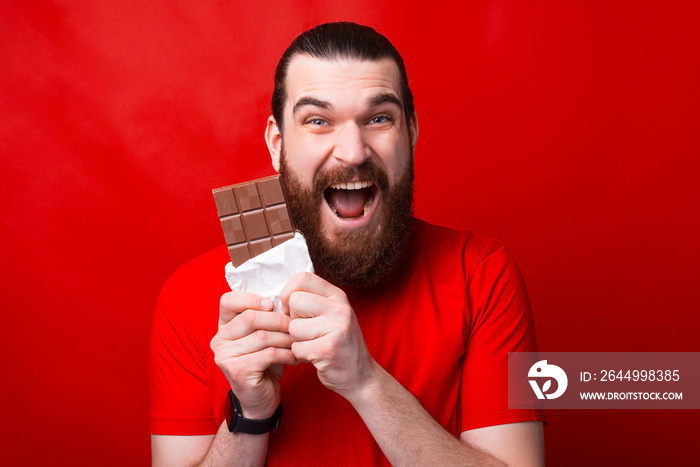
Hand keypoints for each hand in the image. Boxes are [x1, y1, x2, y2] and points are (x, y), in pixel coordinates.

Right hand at [210, 291, 297, 418]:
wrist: (260, 399)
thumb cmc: (265, 362)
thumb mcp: (264, 335)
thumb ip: (267, 317)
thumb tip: (286, 298)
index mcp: (223, 326)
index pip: (228, 300)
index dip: (251, 299)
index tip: (273, 304)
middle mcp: (219, 340)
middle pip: (250, 317)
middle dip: (278, 320)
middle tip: (295, 326)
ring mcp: (225, 356)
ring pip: (262, 336)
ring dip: (286, 338)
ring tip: (297, 343)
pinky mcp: (237, 370)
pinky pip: (268, 353)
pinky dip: (286, 354)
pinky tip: (294, 358)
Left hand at [281, 272, 376, 399]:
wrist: (361, 376)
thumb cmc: (339, 344)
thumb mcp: (332, 315)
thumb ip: (312, 301)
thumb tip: (281, 296)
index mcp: (338, 296)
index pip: (303, 278)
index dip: (289, 292)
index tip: (291, 307)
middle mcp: (339, 308)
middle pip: (294, 301)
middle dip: (292, 319)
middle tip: (306, 331)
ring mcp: (336, 328)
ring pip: (293, 327)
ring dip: (296, 340)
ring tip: (313, 345)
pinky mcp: (328, 349)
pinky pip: (296, 348)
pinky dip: (301, 355)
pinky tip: (315, 357)